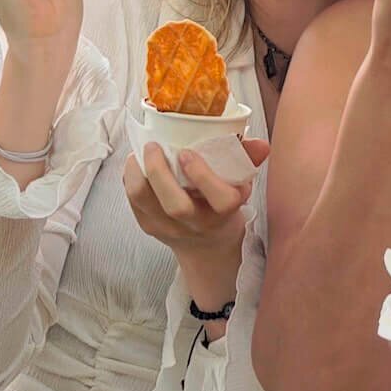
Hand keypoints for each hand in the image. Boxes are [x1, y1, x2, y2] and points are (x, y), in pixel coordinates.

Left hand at [123, 139, 271, 263]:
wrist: (206, 246)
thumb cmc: (222, 206)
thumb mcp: (241, 185)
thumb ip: (248, 159)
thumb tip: (261, 143)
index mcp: (224, 212)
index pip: (221, 200)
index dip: (204, 176)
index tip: (189, 153)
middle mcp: (196, 224)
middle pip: (176, 206)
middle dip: (161, 172)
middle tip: (154, 146)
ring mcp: (169, 228)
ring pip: (146, 203)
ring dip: (138, 174)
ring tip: (140, 153)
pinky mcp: (148, 227)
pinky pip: (133, 202)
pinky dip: (130, 179)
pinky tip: (135, 163)